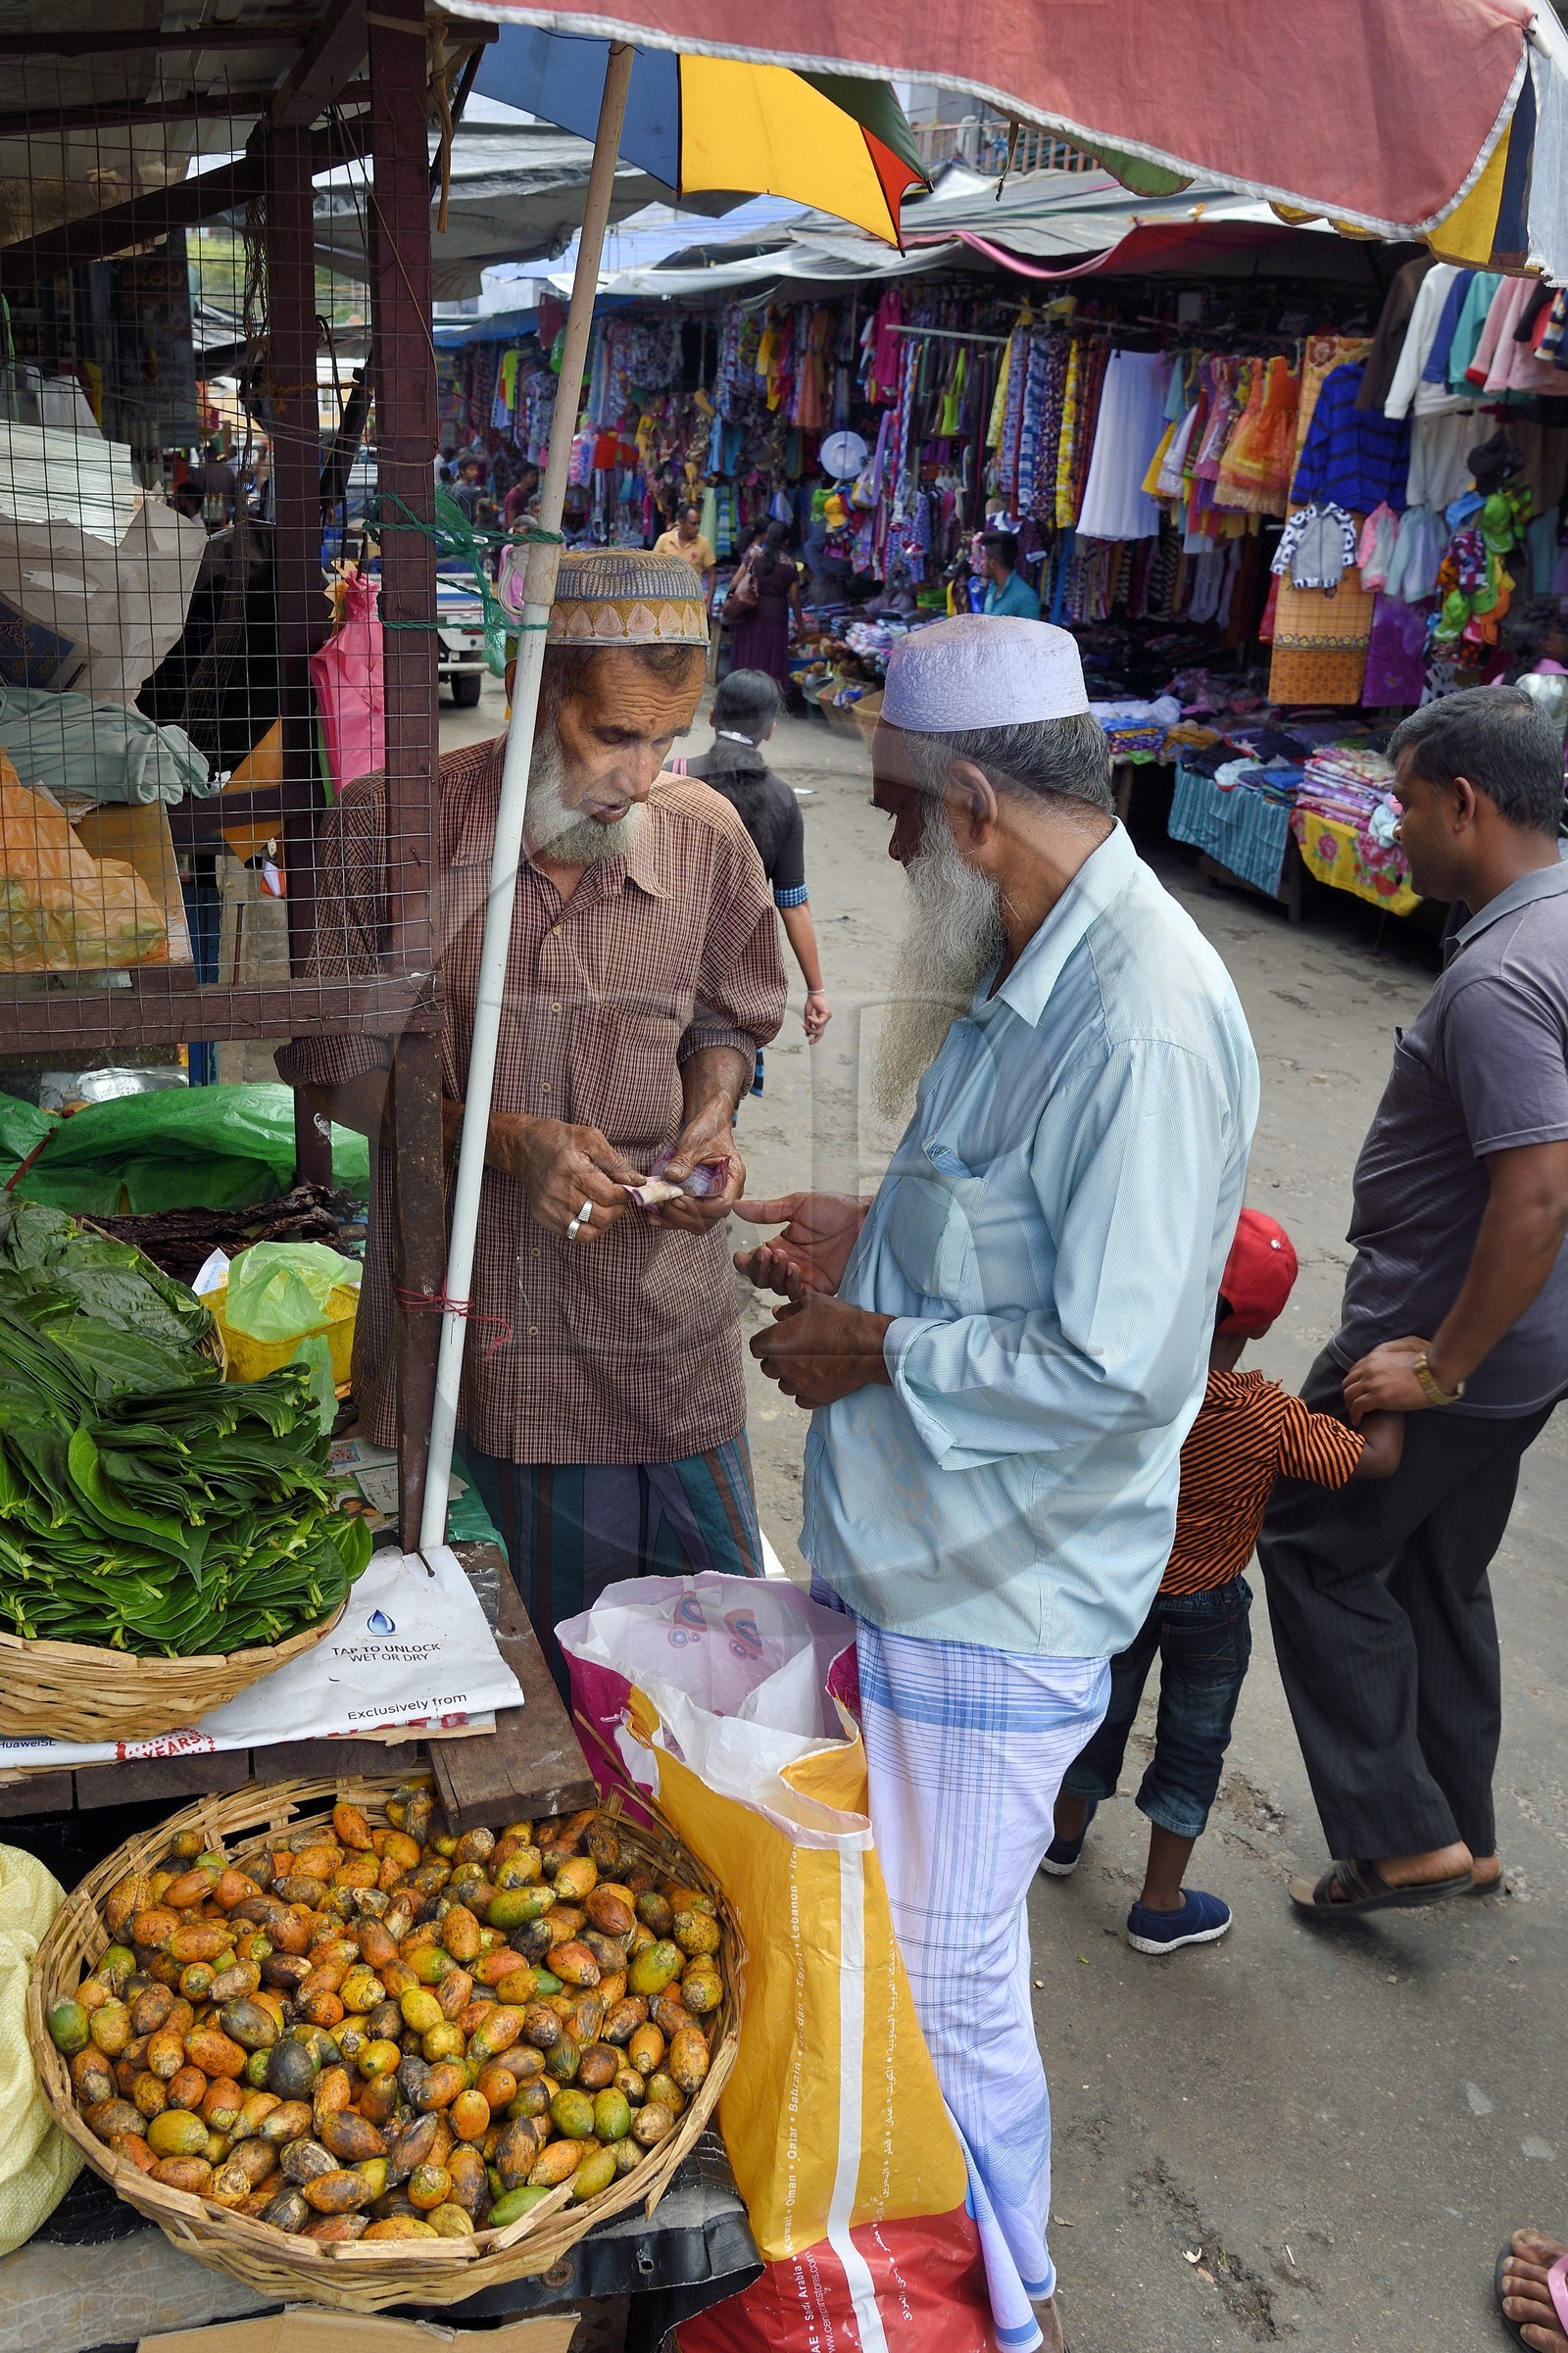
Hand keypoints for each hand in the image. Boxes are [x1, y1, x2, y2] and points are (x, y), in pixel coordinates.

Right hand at [486, 1113, 637, 1241]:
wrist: (523, 1146)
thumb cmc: (560, 1139)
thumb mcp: (590, 1138)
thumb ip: (616, 1161)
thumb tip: (638, 1181)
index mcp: (572, 1170)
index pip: (609, 1195)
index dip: (625, 1195)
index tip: (627, 1188)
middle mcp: (558, 1192)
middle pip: (601, 1217)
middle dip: (617, 1209)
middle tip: (618, 1198)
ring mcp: (548, 1207)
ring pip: (588, 1232)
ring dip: (604, 1223)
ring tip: (605, 1208)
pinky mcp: (542, 1216)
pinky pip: (572, 1235)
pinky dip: (587, 1228)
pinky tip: (589, 1213)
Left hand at [648, 1098, 743, 1232]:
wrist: (708, 1126)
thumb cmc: (707, 1131)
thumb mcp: (695, 1142)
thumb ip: (685, 1161)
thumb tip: (672, 1177)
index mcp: (733, 1178)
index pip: (722, 1205)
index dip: (700, 1207)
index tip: (679, 1198)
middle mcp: (727, 1193)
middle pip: (709, 1219)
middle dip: (684, 1215)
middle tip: (665, 1201)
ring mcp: (714, 1200)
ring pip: (697, 1224)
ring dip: (676, 1220)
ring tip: (657, 1208)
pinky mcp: (700, 1202)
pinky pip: (688, 1219)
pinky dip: (670, 1220)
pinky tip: (654, 1217)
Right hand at [732, 1191, 867, 1295]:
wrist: (866, 1219)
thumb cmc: (837, 1208)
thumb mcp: (798, 1205)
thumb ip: (767, 1211)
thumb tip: (736, 1207)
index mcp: (783, 1245)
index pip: (756, 1262)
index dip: (746, 1262)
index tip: (742, 1255)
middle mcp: (791, 1264)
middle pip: (762, 1279)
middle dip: (759, 1268)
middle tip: (769, 1253)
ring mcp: (806, 1277)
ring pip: (778, 1288)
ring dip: (776, 1275)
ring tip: (786, 1259)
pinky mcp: (822, 1287)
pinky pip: (800, 1296)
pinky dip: (792, 1287)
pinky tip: (794, 1271)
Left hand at [750, 1291, 892, 1407]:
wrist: (869, 1347)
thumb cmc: (840, 1320)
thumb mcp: (813, 1303)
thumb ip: (789, 1309)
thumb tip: (776, 1312)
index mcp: (775, 1342)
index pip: (755, 1347)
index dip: (765, 1341)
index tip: (779, 1337)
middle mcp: (781, 1366)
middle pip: (767, 1367)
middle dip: (777, 1358)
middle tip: (796, 1349)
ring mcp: (797, 1385)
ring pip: (783, 1384)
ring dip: (790, 1375)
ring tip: (809, 1363)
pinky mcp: (813, 1398)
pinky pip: (800, 1397)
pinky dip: (805, 1390)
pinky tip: (818, 1377)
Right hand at [803, 988, 831, 1041]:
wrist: (813, 995)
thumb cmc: (811, 1004)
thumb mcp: (807, 1016)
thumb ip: (808, 1025)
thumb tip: (807, 1035)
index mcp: (820, 1021)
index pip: (819, 1032)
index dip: (815, 1039)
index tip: (810, 1043)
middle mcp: (824, 1020)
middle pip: (820, 1032)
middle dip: (814, 1035)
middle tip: (809, 1038)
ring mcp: (827, 1018)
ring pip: (819, 1028)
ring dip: (811, 1027)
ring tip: (806, 1021)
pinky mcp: (828, 1014)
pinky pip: (819, 1022)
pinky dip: (813, 1020)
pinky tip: (810, 1016)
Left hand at [1342, 1336, 1444, 1418]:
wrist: (1435, 1372)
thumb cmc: (1427, 1361)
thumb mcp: (1408, 1345)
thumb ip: (1395, 1347)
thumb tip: (1394, 1353)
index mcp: (1375, 1356)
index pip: (1355, 1370)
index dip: (1354, 1381)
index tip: (1358, 1391)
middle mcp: (1369, 1368)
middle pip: (1348, 1382)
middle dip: (1349, 1394)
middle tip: (1354, 1404)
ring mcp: (1372, 1382)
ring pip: (1349, 1395)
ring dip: (1350, 1405)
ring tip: (1355, 1414)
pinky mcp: (1378, 1397)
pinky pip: (1358, 1407)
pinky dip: (1355, 1414)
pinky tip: (1358, 1420)